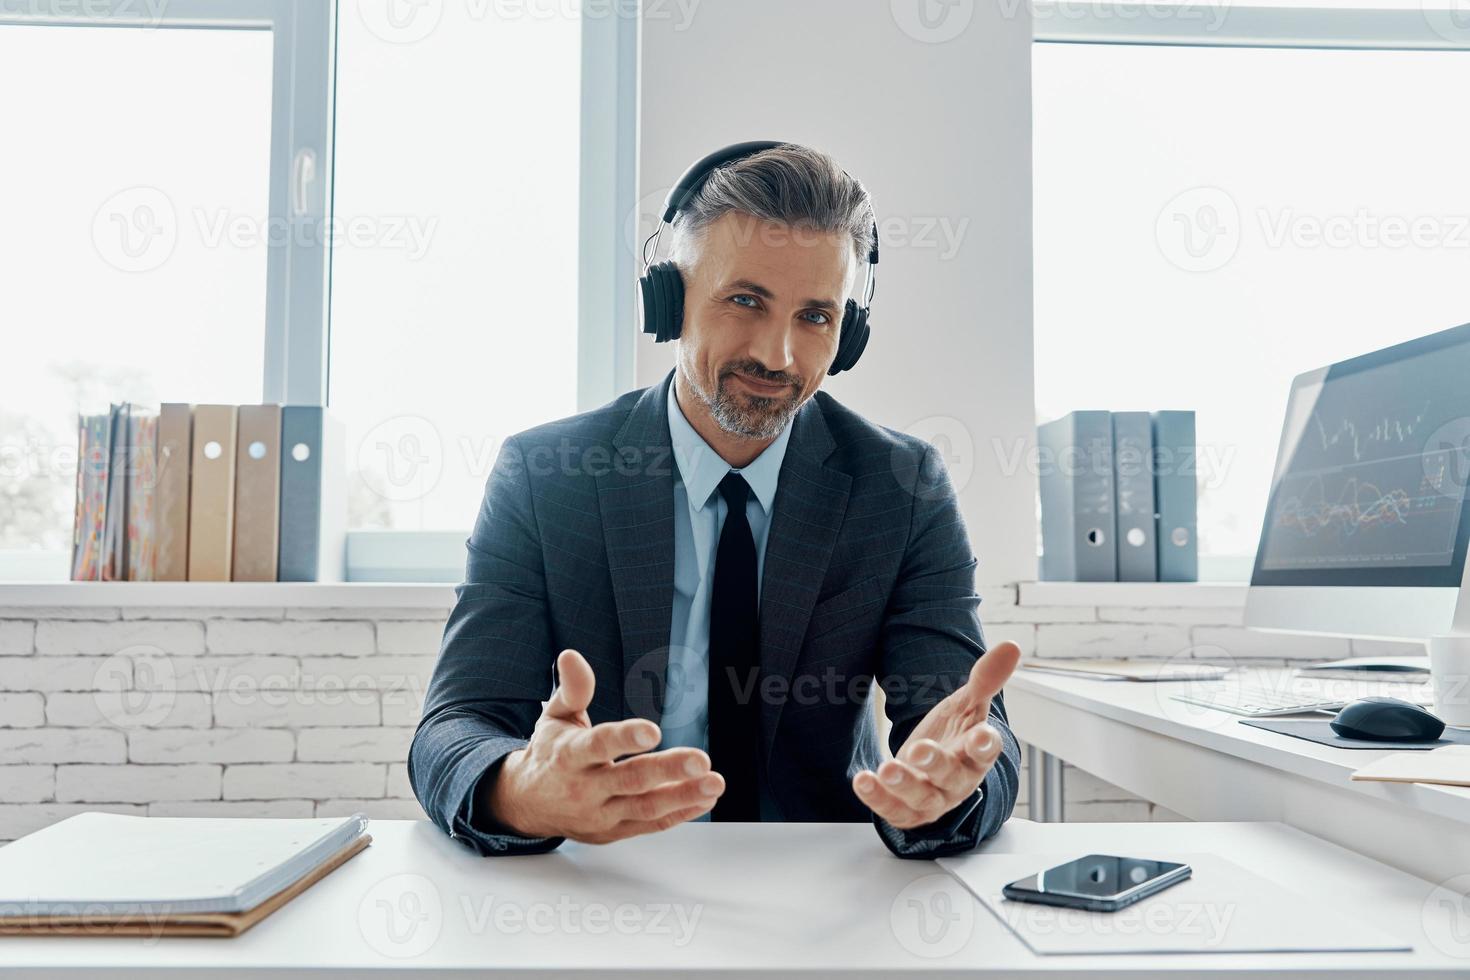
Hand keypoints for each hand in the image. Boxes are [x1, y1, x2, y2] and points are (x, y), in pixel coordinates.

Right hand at [481, 649, 724, 843]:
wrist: (527, 804)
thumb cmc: (550, 753)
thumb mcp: (554, 717)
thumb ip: (571, 688)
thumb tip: (572, 656)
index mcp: (569, 755)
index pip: (599, 745)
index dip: (626, 738)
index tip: (654, 730)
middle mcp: (585, 788)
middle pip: (631, 780)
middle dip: (668, 770)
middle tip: (701, 760)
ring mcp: (600, 814)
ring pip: (646, 807)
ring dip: (684, 796)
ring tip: (714, 782)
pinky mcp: (613, 831)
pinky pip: (651, 825)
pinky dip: (680, 813)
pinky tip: (705, 799)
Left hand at [852, 641, 1020, 829]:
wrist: (932, 768)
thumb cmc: (955, 735)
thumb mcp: (967, 704)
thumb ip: (985, 678)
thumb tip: (1011, 645)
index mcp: (976, 754)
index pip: (987, 751)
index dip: (985, 744)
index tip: (981, 734)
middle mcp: (958, 781)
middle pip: (951, 776)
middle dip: (935, 764)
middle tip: (918, 749)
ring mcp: (934, 799)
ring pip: (922, 798)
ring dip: (903, 785)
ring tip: (886, 768)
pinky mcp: (908, 811)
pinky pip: (893, 811)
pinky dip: (877, 799)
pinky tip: (863, 780)